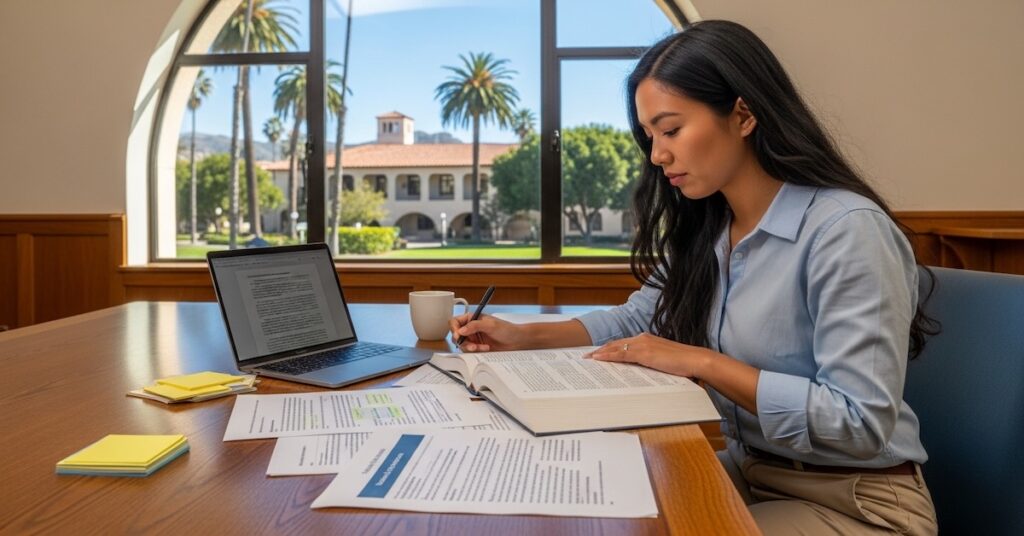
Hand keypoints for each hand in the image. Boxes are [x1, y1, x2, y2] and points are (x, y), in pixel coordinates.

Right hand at [448, 313, 522, 351]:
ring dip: (470, 347)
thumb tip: (461, 330)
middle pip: (457, 335)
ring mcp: (474, 338)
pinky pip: (470, 351)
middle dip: (463, 341)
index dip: (454, 329)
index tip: (458, 336)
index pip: (455, 322)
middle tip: (472, 345)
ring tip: (480, 347)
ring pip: (462, 344)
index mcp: (472, 318)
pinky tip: (485, 348)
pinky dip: (476, 351)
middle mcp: (471, 328)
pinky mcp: (477, 347)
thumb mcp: (490, 325)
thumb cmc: (507, 329)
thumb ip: (475, 326)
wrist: (516, 341)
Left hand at [587, 332, 714, 378]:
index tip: (598, 353)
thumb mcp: (662, 361)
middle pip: (615, 343)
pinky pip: (621, 355)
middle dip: (600, 350)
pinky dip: (608, 356)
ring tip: (588, 359)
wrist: (695, 359)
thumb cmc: (682, 363)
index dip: (609, 348)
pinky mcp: (644, 353)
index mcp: (647, 339)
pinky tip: (599, 359)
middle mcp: (642, 338)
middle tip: (587, 356)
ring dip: (600, 353)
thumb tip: (639, 370)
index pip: (623, 343)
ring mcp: (642, 344)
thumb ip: (649, 362)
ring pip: (615, 348)